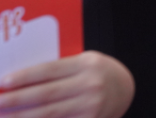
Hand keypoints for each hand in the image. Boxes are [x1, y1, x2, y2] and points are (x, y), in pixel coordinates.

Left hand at [0, 51, 134, 117]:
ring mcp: (90, 106)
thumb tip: (20, 81)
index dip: (25, 77)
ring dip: (21, 117)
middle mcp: (90, 85)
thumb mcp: (83, 62)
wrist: (124, 89)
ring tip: (2, 116)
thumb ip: (58, 69)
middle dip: (16, 100)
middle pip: (46, 94)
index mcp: (87, 64)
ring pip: (49, 114)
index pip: (50, 70)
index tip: (3, 82)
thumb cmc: (97, 72)